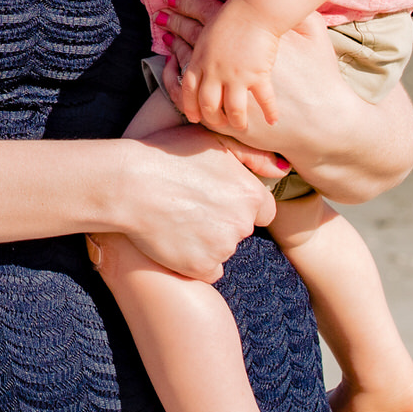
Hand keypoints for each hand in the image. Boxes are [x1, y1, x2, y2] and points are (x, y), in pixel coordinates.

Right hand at [113, 119, 276, 281]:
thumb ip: (253, 156)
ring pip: (223, 249)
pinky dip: (194, 260)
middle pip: (241, 229)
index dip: (240, 202)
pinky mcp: (200, 267)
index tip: (215, 195)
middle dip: (223, 221)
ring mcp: (222, 249)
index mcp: (251, 195)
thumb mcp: (213, 142)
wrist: (128, 183)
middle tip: (191, 203)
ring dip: (208, 240)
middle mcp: (242, 225)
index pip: (263, 210)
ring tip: (177, 217)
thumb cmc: (168, 154)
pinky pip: (207, 270)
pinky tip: (176, 239)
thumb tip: (283, 170)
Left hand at [177, 0, 288, 138]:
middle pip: (208, 103)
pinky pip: (263, 100)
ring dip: (237, 121)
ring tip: (243, 127)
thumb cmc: (234, 13)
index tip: (194, 117)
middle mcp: (215, 71)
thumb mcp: (208, 28)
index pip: (188, 88)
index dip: (189, 105)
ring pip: (232, 109)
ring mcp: (235, 75)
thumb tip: (183, 45)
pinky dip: (269, 112)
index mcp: (200, 58)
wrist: (255, 8)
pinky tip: (273, 121)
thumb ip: (200, 44)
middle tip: (219, 125)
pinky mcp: (256, 75)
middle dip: (212, 118)